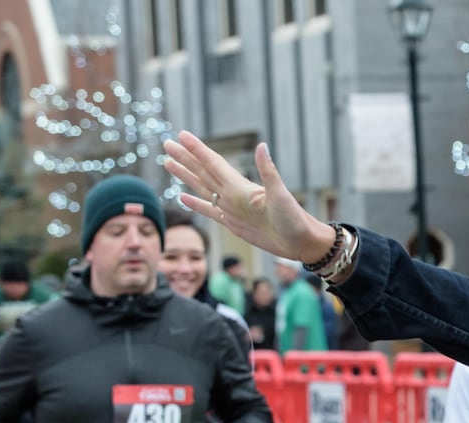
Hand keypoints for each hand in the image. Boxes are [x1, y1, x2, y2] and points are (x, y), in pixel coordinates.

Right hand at [161, 131, 337, 265]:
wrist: (302, 242)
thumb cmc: (294, 219)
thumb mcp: (281, 195)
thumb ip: (268, 171)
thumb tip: (261, 145)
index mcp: (241, 186)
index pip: (213, 163)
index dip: (197, 150)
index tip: (181, 135)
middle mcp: (233, 194)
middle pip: (203, 172)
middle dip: (185, 158)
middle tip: (166, 144)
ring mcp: (232, 209)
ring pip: (202, 188)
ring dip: (186, 176)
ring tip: (168, 163)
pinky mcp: (233, 225)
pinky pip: (209, 211)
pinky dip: (195, 204)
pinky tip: (182, 198)